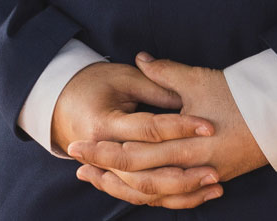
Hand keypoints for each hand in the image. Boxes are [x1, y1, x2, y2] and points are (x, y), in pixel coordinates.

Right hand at [54, 60, 221, 207]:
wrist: (61, 101)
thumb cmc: (95, 83)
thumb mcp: (124, 78)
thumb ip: (156, 85)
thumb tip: (188, 98)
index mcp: (104, 124)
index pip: (148, 130)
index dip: (180, 127)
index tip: (208, 126)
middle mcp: (104, 154)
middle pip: (145, 173)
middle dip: (183, 173)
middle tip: (215, 169)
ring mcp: (106, 171)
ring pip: (145, 192)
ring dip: (181, 191)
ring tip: (214, 184)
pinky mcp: (115, 178)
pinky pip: (142, 196)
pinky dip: (170, 198)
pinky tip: (199, 194)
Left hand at [67, 53, 266, 207]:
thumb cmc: (239, 95)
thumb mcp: (200, 79)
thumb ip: (165, 72)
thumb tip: (140, 58)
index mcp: (184, 141)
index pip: (134, 151)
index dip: (103, 149)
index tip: (78, 143)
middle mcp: (191, 165)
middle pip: (139, 176)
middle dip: (105, 170)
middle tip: (77, 162)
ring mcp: (202, 177)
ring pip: (155, 193)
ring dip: (124, 187)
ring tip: (98, 179)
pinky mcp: (211, 181)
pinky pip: (176, 197)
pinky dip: (153, 196)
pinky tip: (133, 189)